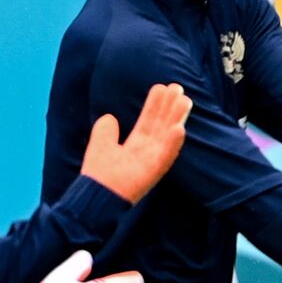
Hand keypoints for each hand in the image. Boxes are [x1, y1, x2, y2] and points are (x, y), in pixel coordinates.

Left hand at [80, 83, 192, 203]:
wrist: (97, 194)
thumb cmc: (99, 174)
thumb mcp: (100, 144)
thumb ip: (105, 129)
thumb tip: (110, 117)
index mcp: (136, 145)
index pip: (149, 121)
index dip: (155, 105)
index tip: (162, 87)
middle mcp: (147, 151)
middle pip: (161, 124)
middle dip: (170, 107)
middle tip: (178, 88)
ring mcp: (153, 160)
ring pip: (167, 135)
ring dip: (176, 118)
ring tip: (184, 101)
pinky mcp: (154, 170)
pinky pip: (166, 154)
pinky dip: (172, 142)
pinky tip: (180, 127)